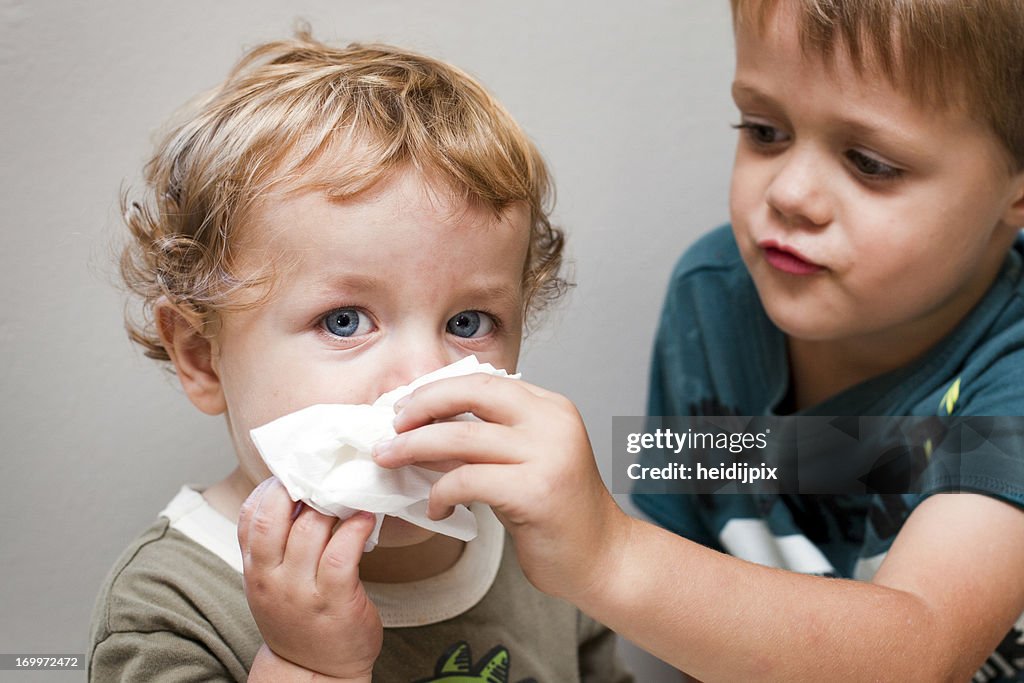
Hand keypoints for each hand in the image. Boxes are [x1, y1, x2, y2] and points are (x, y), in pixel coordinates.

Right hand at [238, 478, 382, 679]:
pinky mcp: (334, 600)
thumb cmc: (299, 620)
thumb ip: (276, 543)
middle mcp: (271, 577)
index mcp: (255, 568)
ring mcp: (301, 590)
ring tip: (351, 491)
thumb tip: (299, 492)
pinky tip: (367, 517)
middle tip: (325, 472)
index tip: (296, 470)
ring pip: (310, 529)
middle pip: (274, 516)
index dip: (271, 486)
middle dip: (298, 486)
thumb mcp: (272, 581)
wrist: (314, 674)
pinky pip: (342, 553)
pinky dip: (356, 529)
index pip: (250, 515)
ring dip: (334, 504)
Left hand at [372, 374, 631, 602]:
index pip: (484, 380)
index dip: (438, 389)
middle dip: (421, 405)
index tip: (405, 405)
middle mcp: (552, 423)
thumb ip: (483, 441)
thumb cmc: (558, 514)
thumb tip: (422, 429)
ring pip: (461, 437)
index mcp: (551, 408)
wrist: (603, 559)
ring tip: (390, 459)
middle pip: (471, 393)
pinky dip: (441, 493)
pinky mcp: (535, 492)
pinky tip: (437, 509)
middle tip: (390, 426)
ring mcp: (548, 455)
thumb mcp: (522, 463)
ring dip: (414, 448)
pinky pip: (467, 481)